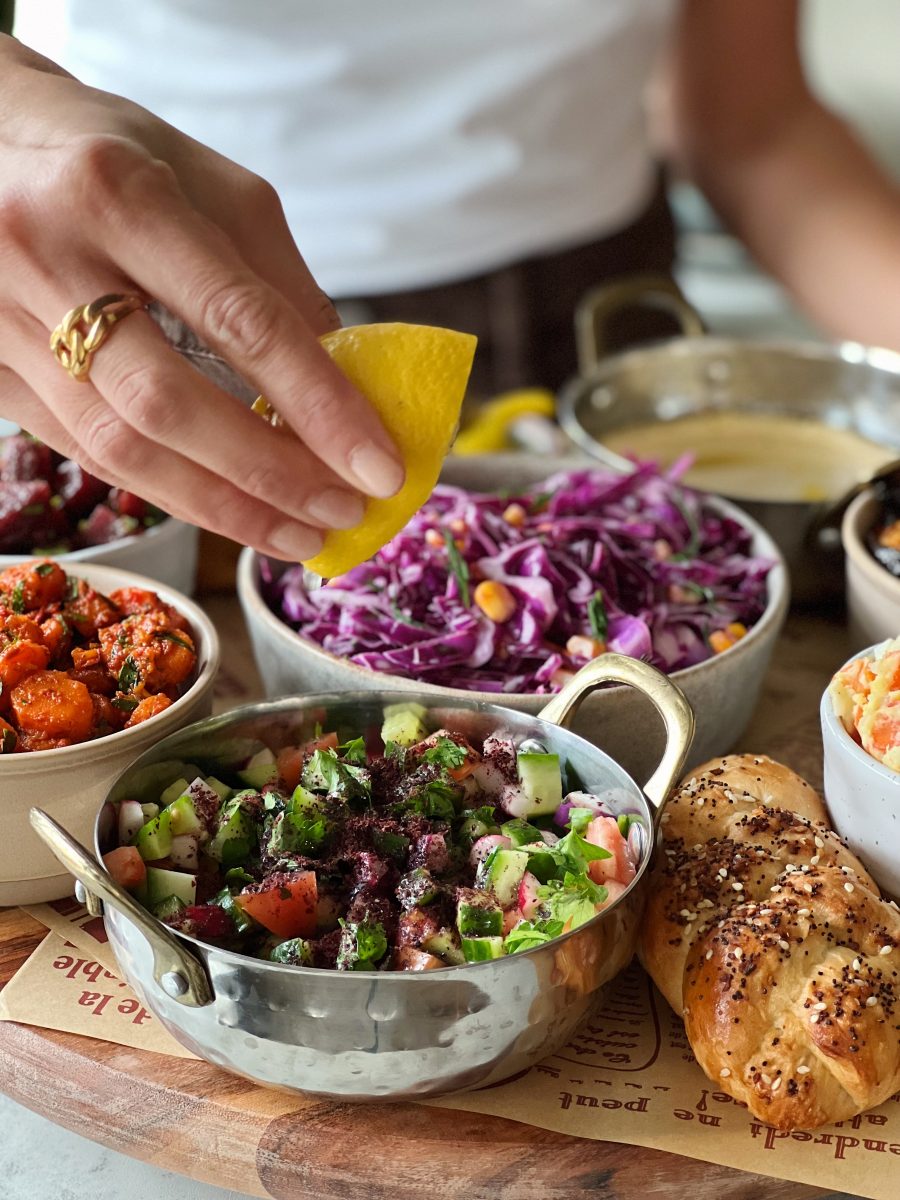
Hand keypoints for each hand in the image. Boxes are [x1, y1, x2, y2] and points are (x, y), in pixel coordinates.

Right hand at [0, 37, 404, 559]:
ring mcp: (0, 320)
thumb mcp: (215, 188)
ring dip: (224, 507)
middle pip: (169, 403)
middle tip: (344, 513)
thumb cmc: (118, 158)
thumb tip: (348, 394)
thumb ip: (282, 286)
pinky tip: (232, 513)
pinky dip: (171, 493)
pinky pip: (89, 453)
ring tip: (301, 535)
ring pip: (121, 447)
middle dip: (270, 473)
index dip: (317, 404)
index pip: (237, 320)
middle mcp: (45, 255)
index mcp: (116, 191)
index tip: (379, 466)